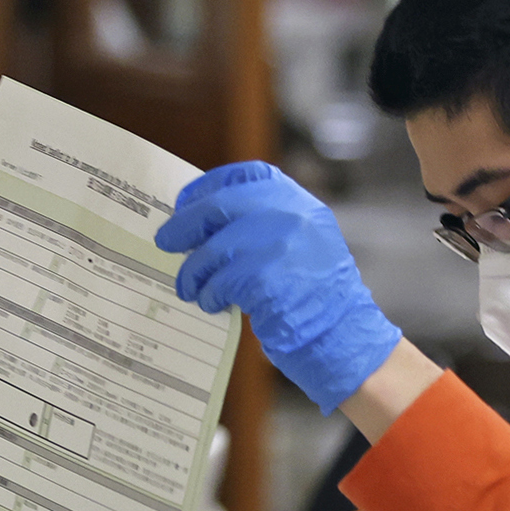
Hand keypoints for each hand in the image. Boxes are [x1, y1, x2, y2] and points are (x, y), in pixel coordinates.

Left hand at [155, 161, 403, 416]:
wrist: (344, 334)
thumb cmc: (317, 295)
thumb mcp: (304, 243)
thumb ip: (266, 224)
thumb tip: (206, 223)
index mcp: (300, 203)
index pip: (247, 176)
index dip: (210, 185)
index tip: (187, 200)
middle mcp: (291, 216)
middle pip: (219, 207)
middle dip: (185, 225)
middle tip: (165, 241)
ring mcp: (279, 246)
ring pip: (214, 249)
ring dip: (193, 270)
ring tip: (189, 286)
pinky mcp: (265, 280)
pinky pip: (220, 282)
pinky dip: (209, 294)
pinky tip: (212, 303)